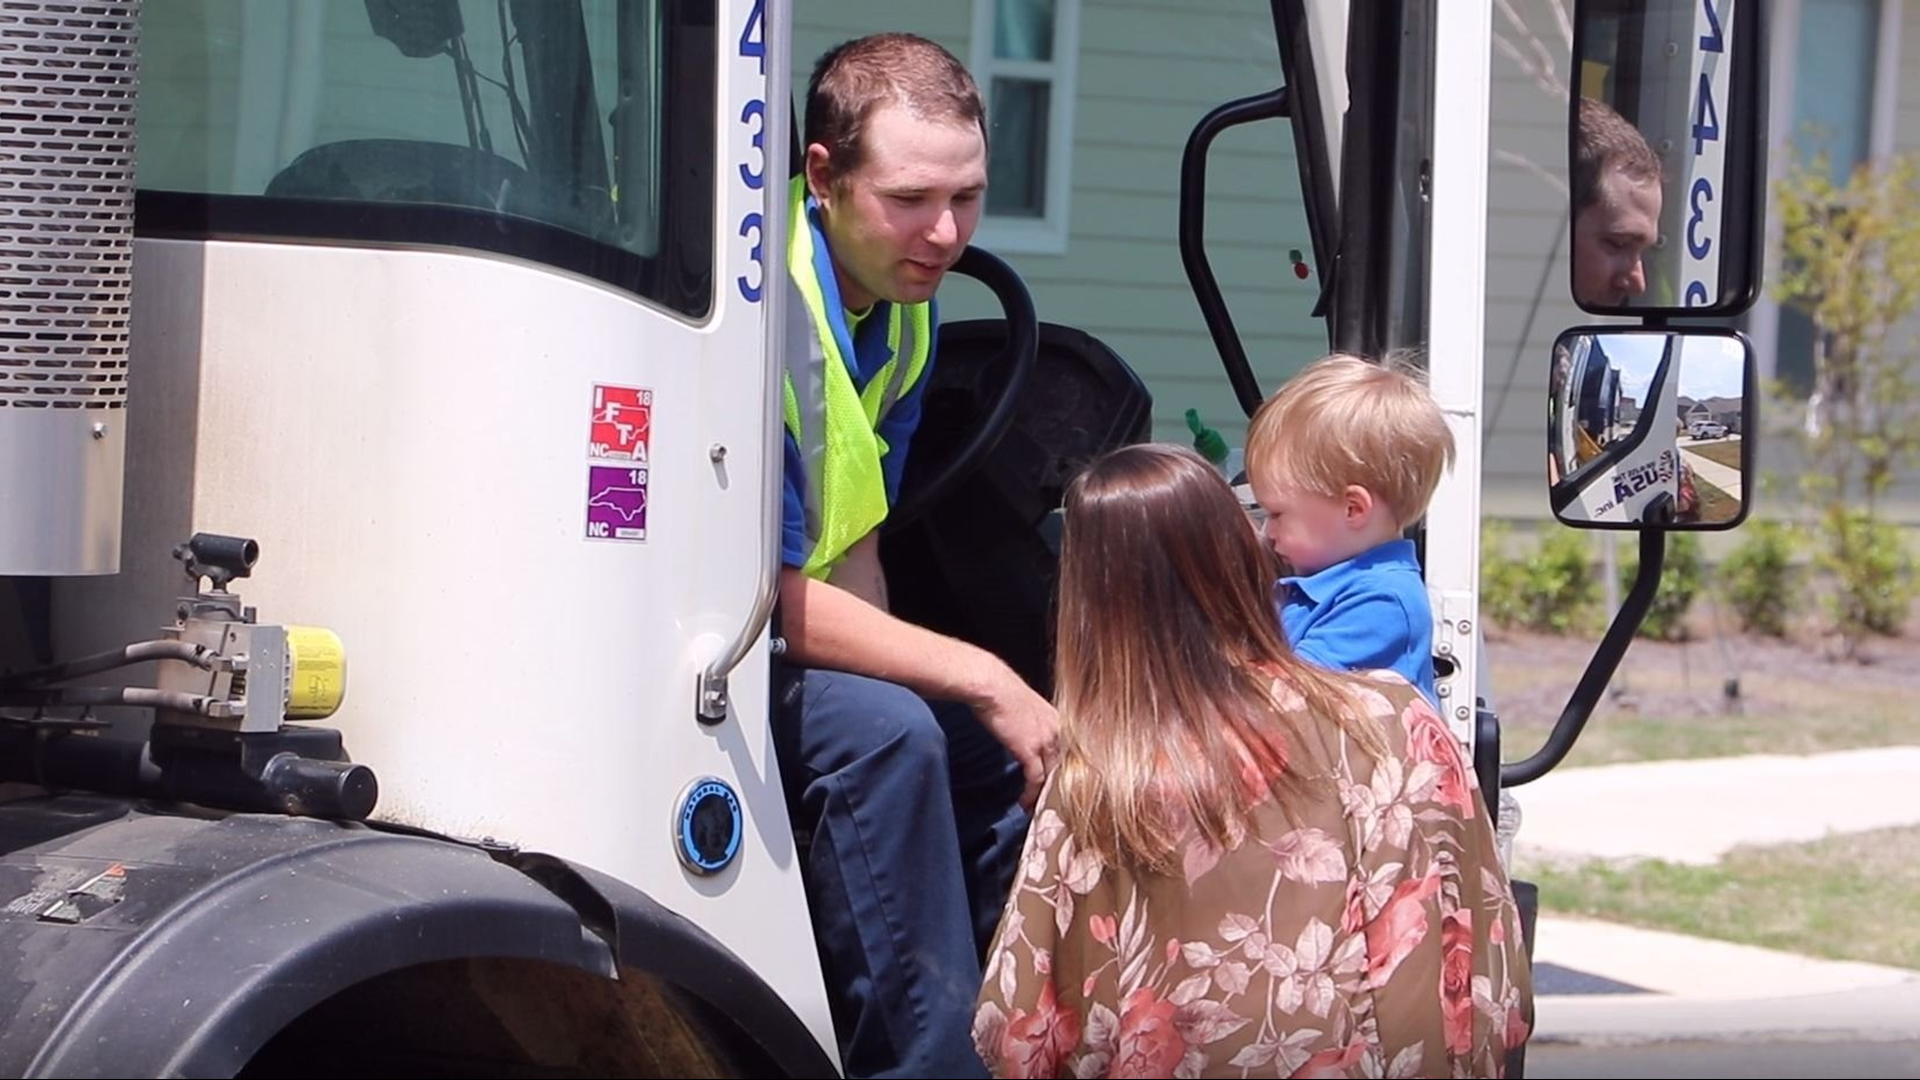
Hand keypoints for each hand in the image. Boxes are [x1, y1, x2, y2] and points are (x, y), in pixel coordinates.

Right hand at [975, 675, 1059, 811]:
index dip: (1062, 771)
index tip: (1056, 785)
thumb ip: (1032, 722)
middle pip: (1063, 766)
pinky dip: (1031, 793)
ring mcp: (1046, 740)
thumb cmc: (1001, 689)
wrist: (991, 684)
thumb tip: (1023, 732)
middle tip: (1051, 804)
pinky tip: (1024, 802)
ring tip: (1037, 808)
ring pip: (1052, 775)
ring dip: (1044, 794)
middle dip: (1057, 786)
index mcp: (1057, 720)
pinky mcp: (1030, 749)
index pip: (1067, 752)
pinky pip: (1035, 779)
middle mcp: (1057, 730)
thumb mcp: (1025, 706)